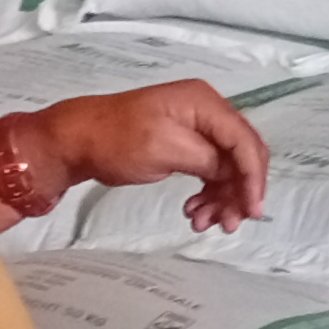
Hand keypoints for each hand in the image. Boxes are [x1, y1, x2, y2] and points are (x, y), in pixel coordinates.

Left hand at [32, 81, 269, 229]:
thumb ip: (207, 159)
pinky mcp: (183, 143)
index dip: (252, 178)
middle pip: (240, 154)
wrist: (76, 140)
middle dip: (238, 192)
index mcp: (205, 103)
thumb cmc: (116, 141)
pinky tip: (193, 211)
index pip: (244, 141)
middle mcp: (206, 110)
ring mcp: (195, 126)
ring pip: (225, 167)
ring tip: (202, 223)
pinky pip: (207, 169)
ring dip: (221, 197)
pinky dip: (206, 193)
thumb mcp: (165, 149)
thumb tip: (233, 174)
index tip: (251, 211)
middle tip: (227, 224)